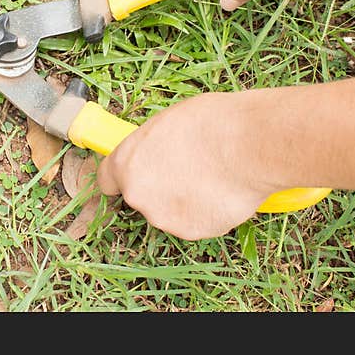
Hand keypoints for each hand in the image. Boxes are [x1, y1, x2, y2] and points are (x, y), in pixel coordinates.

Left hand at [96, 92, 285, 239]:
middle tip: (187, 169)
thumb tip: (157, 152)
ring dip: (184, 201)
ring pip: (170, 212)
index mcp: (125, 163)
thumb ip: (152, 147)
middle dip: (159, 188)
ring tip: (211, 177)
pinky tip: (222, 191)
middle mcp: (138, 195)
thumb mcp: (167, 122)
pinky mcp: (193, 231)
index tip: (135, 174)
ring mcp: (164, 217)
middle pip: (142, 197)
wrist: (247, 145)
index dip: (122, 178)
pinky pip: (196, 222)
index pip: (107, 181)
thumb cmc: (210, 123)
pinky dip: (207, 212)